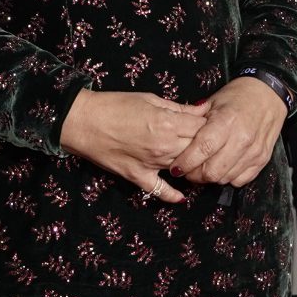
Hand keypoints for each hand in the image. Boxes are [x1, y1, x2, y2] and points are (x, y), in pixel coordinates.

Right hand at [60, 89, 208, 200]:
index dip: (209, 125)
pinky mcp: (137, 176)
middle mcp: (164, 146)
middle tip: (210, 142)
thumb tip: (203, 109)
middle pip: (198, 149)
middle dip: (206, 145)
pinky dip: (172, 195)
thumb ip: (179, 108)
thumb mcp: (150, 99)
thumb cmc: (115, 105)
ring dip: (193, 165)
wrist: (83, 121)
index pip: (202, 128)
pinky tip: (182, 197)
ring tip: (200, 161)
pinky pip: (159, 190)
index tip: (213, 124)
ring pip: (184, 168)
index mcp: (168, 123)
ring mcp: (151, 164)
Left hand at [172, 77, 287, 187]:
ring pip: (225, 178)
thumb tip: (175, 139)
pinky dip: (229, 178)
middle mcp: (242, 139)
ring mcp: (254, 151)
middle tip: (189, 170)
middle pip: (213, 171)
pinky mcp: (262, 160)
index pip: (202, 149)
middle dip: (196, 175)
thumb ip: (194, 121)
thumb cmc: (238, 96)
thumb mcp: (213, 102)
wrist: (269, 94)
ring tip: (205, 168)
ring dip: (211, 177)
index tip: (176, 167)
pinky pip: (241, 180)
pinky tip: (223, 167)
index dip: (186, 162)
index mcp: (226, 121)